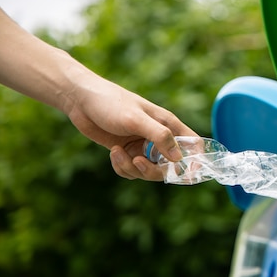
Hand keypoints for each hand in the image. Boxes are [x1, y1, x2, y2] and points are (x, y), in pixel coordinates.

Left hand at [64, 74, 197, 180]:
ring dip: (133, 168)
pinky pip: (132, 171)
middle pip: (170, 166)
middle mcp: (158, 137)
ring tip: (118, 153)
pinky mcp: (127, 152)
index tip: (188, 176)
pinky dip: (122, 167)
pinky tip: (113, 153)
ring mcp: (142, 146)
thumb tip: (179, 158)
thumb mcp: (136, 119)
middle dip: (154, 170)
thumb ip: (160, 136)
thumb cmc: (111, 103)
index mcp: (168, 125)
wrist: (81, 100)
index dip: (195, 161)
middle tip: (137, 163)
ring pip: (149, 171)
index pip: (193, 145)